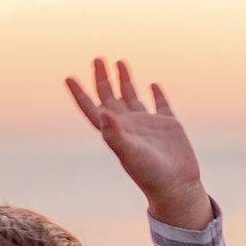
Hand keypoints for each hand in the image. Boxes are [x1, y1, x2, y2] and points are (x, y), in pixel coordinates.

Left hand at [67, 59, 210, 228]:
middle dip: (102, 79)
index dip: (79, 94)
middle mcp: (129, 126)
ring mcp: (149, 125)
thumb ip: (114, 134)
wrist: (177, 186)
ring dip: (124, 80)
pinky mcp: (169, 126)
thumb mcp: (130, 153)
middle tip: (97, 59)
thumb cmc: (150, 174)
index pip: (92, 109)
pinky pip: (161, 104)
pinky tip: (153, 85)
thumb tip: (102, 112)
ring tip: (119, 62)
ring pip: (132, 97)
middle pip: (110, 97)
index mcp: (115, 131)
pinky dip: (157, 94)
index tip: (68, 78)